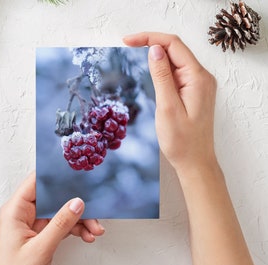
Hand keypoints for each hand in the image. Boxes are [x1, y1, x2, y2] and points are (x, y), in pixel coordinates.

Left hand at [0, 172, 104, 264]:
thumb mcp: (39, 248)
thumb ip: (60, 224)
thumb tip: (77, 203)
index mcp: (15, 210)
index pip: (35, 182)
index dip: (54, 175)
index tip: (74, 173)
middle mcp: (24, 214)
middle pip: (54, 198)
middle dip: (75, 203)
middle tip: (93, 207)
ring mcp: (34, 224)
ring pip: (61, 212)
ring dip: (80, 219)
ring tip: (94, 228)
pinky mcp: (42, 234)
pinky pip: (62, 225)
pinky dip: (76, 229)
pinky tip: (87, 234)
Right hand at [124, 32, 254, 264]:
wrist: (195, 161)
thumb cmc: (182, 141)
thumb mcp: (167, 107)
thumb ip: (162, 76)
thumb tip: (155, 50)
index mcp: (197, 78)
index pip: (173, 45)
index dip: (150, 38)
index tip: (128, 40)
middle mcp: (201, 77)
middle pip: (175, 49)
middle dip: (151, 43)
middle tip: (128, 44)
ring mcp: (198, 85)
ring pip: (175, 61)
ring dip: (156, 57)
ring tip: (136, 56)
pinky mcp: (193, 92)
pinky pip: (177, 73)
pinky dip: (162, 69)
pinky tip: (151, 73)